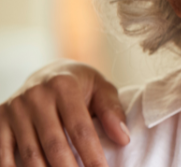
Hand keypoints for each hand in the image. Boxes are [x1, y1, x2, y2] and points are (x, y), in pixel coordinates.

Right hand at [0, 60, 127, 166]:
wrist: (47, 72)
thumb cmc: (80, 85)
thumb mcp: (101, 88)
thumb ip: (112, 111)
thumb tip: (123, 138)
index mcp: (64, 86)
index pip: (80, 128)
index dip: (92, 154)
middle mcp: (36, 95)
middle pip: (54, 144)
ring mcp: (15, 108)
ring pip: (30, 153)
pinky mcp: (0, 119)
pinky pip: (4, 153)